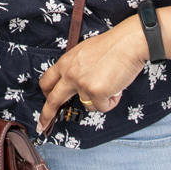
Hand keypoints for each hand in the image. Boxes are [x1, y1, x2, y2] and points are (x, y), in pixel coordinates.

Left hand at [37, 16, 149, 133]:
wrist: (128, 43)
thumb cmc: (112, 46)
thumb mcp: (84, 53)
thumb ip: (76, 68)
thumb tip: (75, 85)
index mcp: (66, 63)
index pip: (47, 81)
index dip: (46, 94)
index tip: (45, 102)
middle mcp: (70, 74)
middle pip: (53, 100)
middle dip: (46, 116)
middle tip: (42, 125)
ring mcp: (82, 84)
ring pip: (87, 105)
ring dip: (100, 100)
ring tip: (111, 84)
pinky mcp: (96, 93)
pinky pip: (102, 107)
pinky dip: (111, 101)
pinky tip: (117, 88)